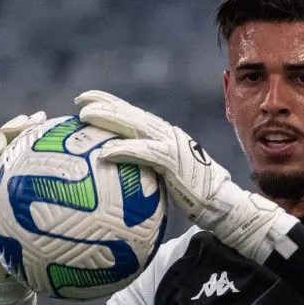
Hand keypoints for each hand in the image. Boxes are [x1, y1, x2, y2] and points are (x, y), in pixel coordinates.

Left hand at [76, 90, 297, 263]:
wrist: (223, 205)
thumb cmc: (197, 198)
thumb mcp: (170, 180)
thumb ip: (151, 173)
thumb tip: (128, 180)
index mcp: (167, 137)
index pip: (135, 116)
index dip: (112, 105)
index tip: (88, 101)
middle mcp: (168, 135)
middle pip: (132, 114)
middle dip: (105, 103)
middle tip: (80, 99)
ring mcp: (172, 146)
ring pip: (135, 126)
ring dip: (110, 119)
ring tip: (85, 116)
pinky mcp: (174, 162)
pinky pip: (144, 153)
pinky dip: (124, 150)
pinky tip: (104, 152)